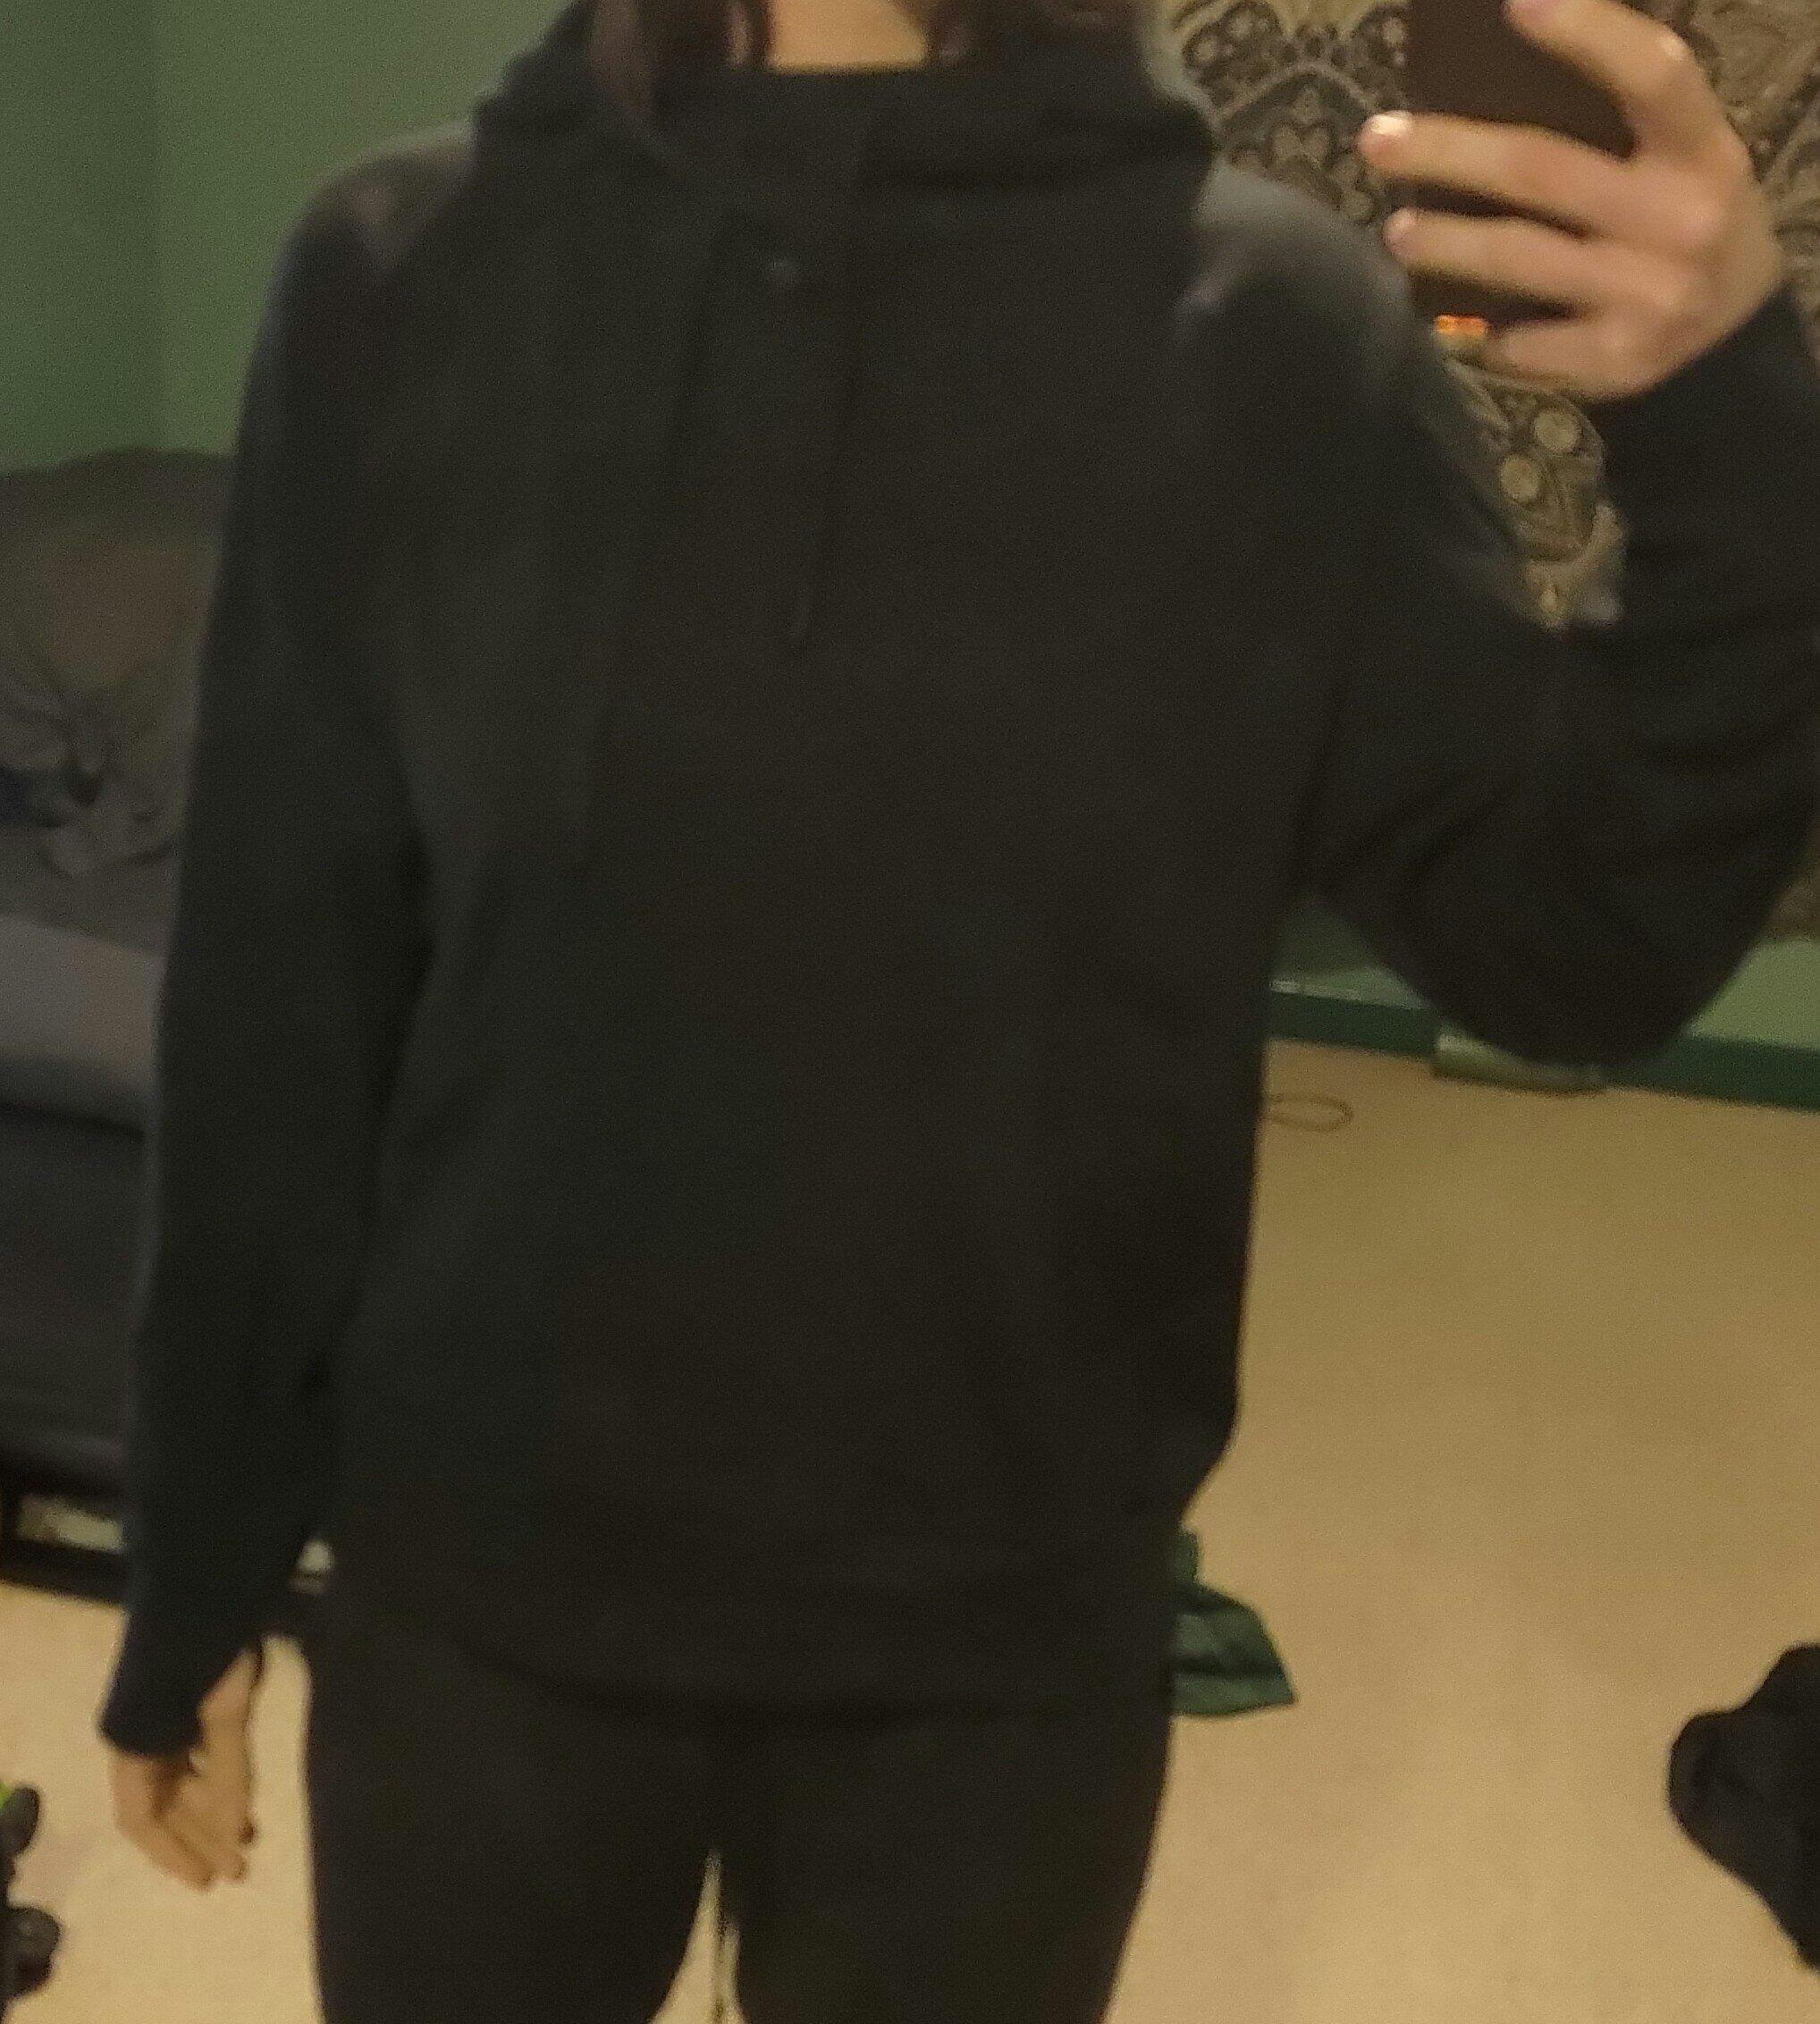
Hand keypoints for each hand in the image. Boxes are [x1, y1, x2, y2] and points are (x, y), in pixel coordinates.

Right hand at [107, 1643, 263, 1889]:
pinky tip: (244, 1802)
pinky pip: (197, 1759)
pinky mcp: (190, 1706)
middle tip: (237, 1870)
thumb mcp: (225, 1714)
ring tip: (247, 1842)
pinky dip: (219, 1783)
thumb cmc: (212, 1651)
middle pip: (165, 1807)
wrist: (211, 1586)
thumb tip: (235, 1835)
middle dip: (199, 1839)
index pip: (141, 1819)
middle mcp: (142, 1741)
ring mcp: (166, 1723)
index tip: (204, 1880)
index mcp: (134, 1747)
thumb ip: (229, 1773)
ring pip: (183, 1785)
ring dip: (212, 1813)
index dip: (171, 1853)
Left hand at [1357, 0, 1787, 401]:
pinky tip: (1451, 324)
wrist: (1730, 342)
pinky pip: (1521, 342)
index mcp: (1701, 150)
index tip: (1517, 2)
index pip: (1653, 75)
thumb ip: (1616, 126)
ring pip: (1515, 256)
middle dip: (1447, 152)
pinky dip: (1479, 333)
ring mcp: (1645, 294)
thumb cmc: (1681, 223)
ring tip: (1397, 231)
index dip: (1589, 33)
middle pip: (1541, 170)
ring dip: (1443, 242)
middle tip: (1378, 140)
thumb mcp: (1681, 161)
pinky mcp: (1614, 359)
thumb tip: (1492, 78)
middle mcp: (1678, 219)